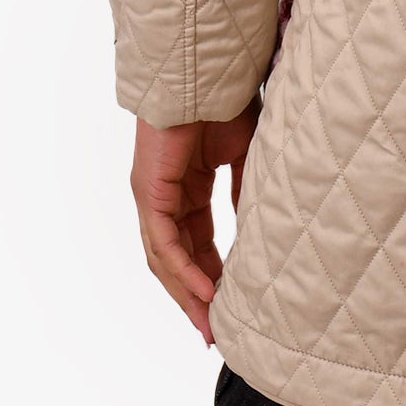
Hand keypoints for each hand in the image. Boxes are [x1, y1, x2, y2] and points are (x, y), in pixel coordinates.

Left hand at [130, 101, 259, 343]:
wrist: (206, 74)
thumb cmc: (224, 103)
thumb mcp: (242, 156)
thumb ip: (243, 191)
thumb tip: (255, 226)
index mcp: (185, 189)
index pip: (194, 244)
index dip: (210, 276)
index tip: (229, 305)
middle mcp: (164, 199)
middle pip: (175, 260)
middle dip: (195, 298)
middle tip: (215, 331)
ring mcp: (153, 198)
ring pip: (165, 259)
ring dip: (187, 294)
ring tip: (209, 323)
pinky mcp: (150, 194)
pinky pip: (165, 243)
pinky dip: (184, 269)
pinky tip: (204, 291)